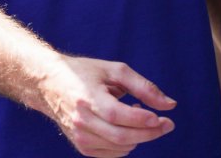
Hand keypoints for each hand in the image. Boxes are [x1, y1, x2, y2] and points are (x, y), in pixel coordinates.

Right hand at [38, 55, 176, 156]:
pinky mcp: (81, 146)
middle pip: (121, 136)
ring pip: (119, 147)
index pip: (117, 115)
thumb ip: (143, 87)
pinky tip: (127, 127)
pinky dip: (127, 144)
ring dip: (139, 137)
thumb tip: (170, 105)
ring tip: (141, 117)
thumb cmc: (86, 73)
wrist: (50, 84)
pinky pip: (112, 153)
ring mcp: (79, 136)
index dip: (142, 119)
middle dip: (149, 133)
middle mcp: (81, 120)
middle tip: (167, 124)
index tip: (162, 117)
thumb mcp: (115, 70)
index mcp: (88, 98)